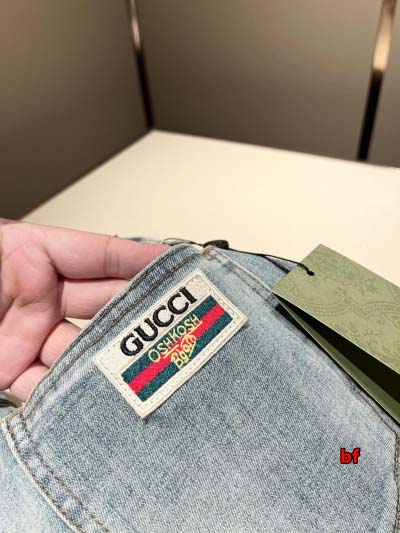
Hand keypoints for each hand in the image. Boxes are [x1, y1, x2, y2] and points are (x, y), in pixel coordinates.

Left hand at [0, 220, 166, 400]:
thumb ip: (57, 251)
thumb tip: (134, 250)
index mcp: (33, 256)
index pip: (100, 256)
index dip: (141, 260)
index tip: (181, 268)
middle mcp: (38, 298)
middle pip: (101, 306)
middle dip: (137, 315)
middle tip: (173, 324)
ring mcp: (26, 336)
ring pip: (79, 352)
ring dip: (105, 362)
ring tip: (137, 370)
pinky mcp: (9, 370)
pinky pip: (44, 387)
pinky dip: (65, 399)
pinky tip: (91, 399)